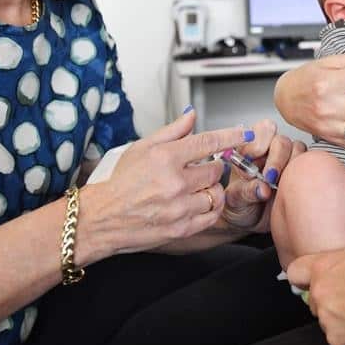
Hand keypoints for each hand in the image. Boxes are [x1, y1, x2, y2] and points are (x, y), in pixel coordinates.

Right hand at [80, 111, 252, 257]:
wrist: (100, 218)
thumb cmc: (118, 182)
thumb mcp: (141, 148)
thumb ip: (172, 131)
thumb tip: (192, 115)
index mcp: (165, 158)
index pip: (209, 142)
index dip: (231, 136)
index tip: (245, 134)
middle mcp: (174, 182)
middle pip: (216, 170)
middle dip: (211, 168)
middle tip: (198, 170)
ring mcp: (179, 207)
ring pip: (216, 194)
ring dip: (210, 190)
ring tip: (194, 189)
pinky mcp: (181, 228)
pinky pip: (211, 216)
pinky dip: (209, 209)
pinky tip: (197, 203)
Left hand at [220, 119, 306, 231]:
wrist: (253, 221)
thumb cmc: (239, 207)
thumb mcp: (235, 202)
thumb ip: (245, 192)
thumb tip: (261, 188)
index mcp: (248, 150)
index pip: (258, 132)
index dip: (257, 144)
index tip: (252, 162)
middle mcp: (269, 150)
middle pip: (280, 140)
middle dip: (276, 158)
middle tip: (269, 177)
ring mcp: (287, 159)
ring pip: (297, 148)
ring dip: (290, 165)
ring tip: (280, 184)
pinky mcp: (301, 169)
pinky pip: (309, 163)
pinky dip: (303, 172)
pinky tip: (291, 186)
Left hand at [286, 247, 344, 344]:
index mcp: (324, 266)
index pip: (296, 272)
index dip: (306, 278)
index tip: (314, 281)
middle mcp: (320, 292)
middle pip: (317, 302)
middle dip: (333, 302)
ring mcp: (328, 318)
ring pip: (330, 322)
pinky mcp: (338, 341)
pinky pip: (342, 340)